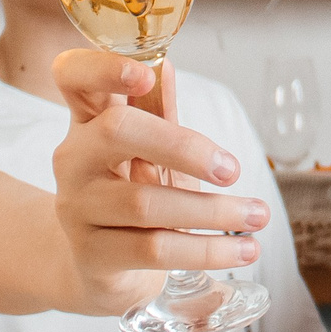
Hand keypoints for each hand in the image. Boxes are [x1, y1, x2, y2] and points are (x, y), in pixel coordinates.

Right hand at [51, 50, 266, 300]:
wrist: (97, 266)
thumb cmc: (129, 194)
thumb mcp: (144, 153)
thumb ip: (158, 114)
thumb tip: (166, 65)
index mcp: (86, 121)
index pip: (72, 76)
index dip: (102, 67)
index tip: (147, 74)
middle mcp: (73, 159)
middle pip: (116, 131)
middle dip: (183, 146)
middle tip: (233, 169)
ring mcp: (76, 207)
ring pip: (144, 203)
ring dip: (213, 212)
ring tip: (258, 216)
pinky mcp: (91, 254)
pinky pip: (154, 250)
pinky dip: (207, 250)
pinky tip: (243, 250)